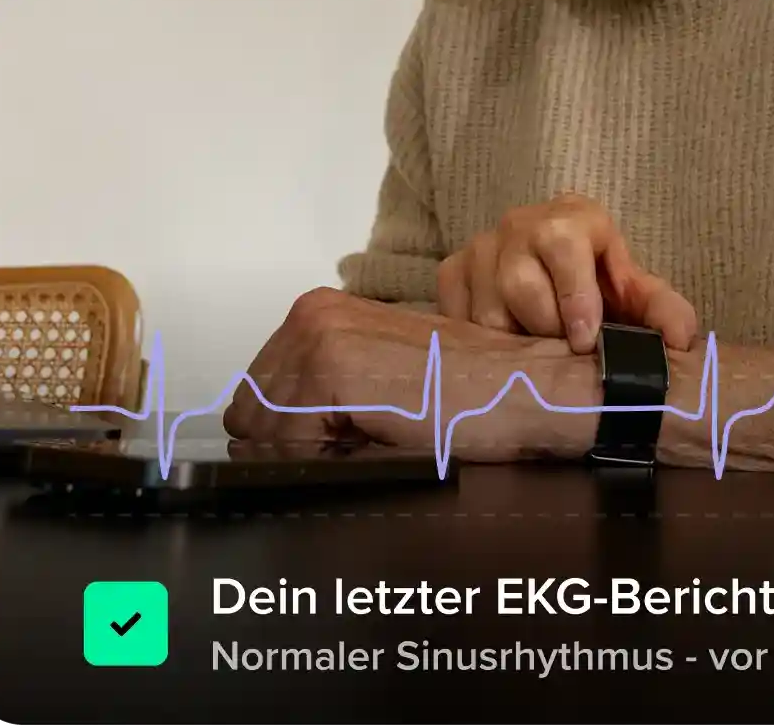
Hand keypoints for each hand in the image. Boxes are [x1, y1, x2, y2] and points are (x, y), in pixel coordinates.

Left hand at [222, 288, 593, 459]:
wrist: (522, 388)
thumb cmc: (464, 396)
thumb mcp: (377, 382)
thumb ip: (317, 396)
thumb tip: (260, 445)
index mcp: (318, 313)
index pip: (255, 403)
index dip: (294, 440)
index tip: (352, 438)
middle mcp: (309, 313)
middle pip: (251, 417)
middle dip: (297, 446)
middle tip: (367, 439)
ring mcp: (317, 335)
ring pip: (262, 434)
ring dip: (311, 453)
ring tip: (375, 437)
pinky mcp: (331, 365)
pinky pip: (286, 444)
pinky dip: (323, 460)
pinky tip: (376, 439)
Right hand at [436, 192, 697, 354]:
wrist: (559, 266)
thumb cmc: (600, 282)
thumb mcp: (635, 292)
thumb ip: (664, 310)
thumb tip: (680, 339)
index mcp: (571, 219)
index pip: (564, 249)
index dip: (575, 299)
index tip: (584, 340)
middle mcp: (520, 224)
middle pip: (519, 286)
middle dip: (545, 329)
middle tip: (562, 352)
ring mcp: (481, 247)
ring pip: (485, 310)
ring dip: (513, 342)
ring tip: (535, 352)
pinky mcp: (452, 270)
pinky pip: (456, 315)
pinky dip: (479, 341)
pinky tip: (502, 346)